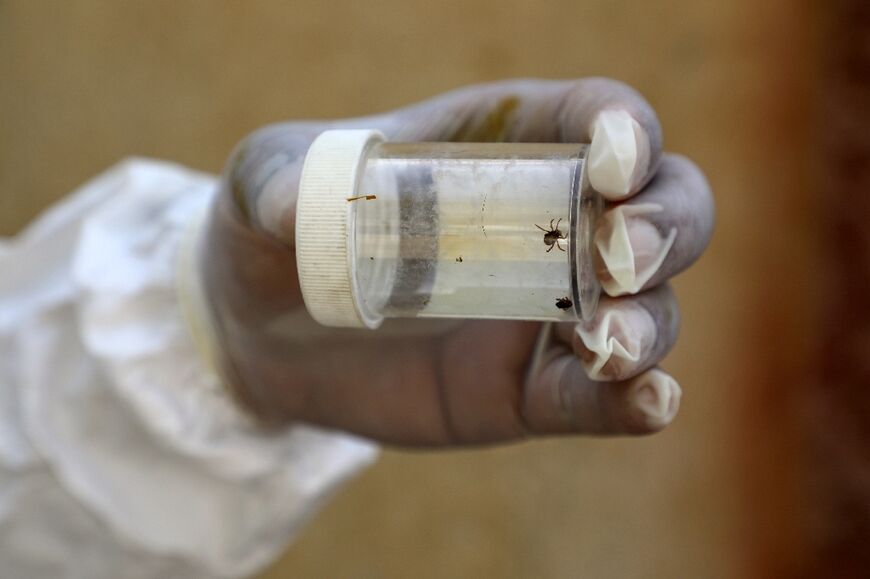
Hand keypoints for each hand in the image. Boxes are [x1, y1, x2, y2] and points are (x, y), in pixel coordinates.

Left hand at [203, 78, 713, 445]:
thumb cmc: (280, 233)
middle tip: (617, 258)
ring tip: (604, 344)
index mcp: (502, 148)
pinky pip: (602, 397)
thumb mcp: (266, 189)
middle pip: (665, 206)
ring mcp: (551, 313)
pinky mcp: (533, 391)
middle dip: (664, 226)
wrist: (268, 336)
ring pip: (652, 307)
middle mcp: (550, 226)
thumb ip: (280, 185)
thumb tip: (294, 208)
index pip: (597, 117)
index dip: (626, 129)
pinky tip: (648, 401)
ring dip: (649, 323)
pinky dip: (637, 401)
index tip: (611, 160)